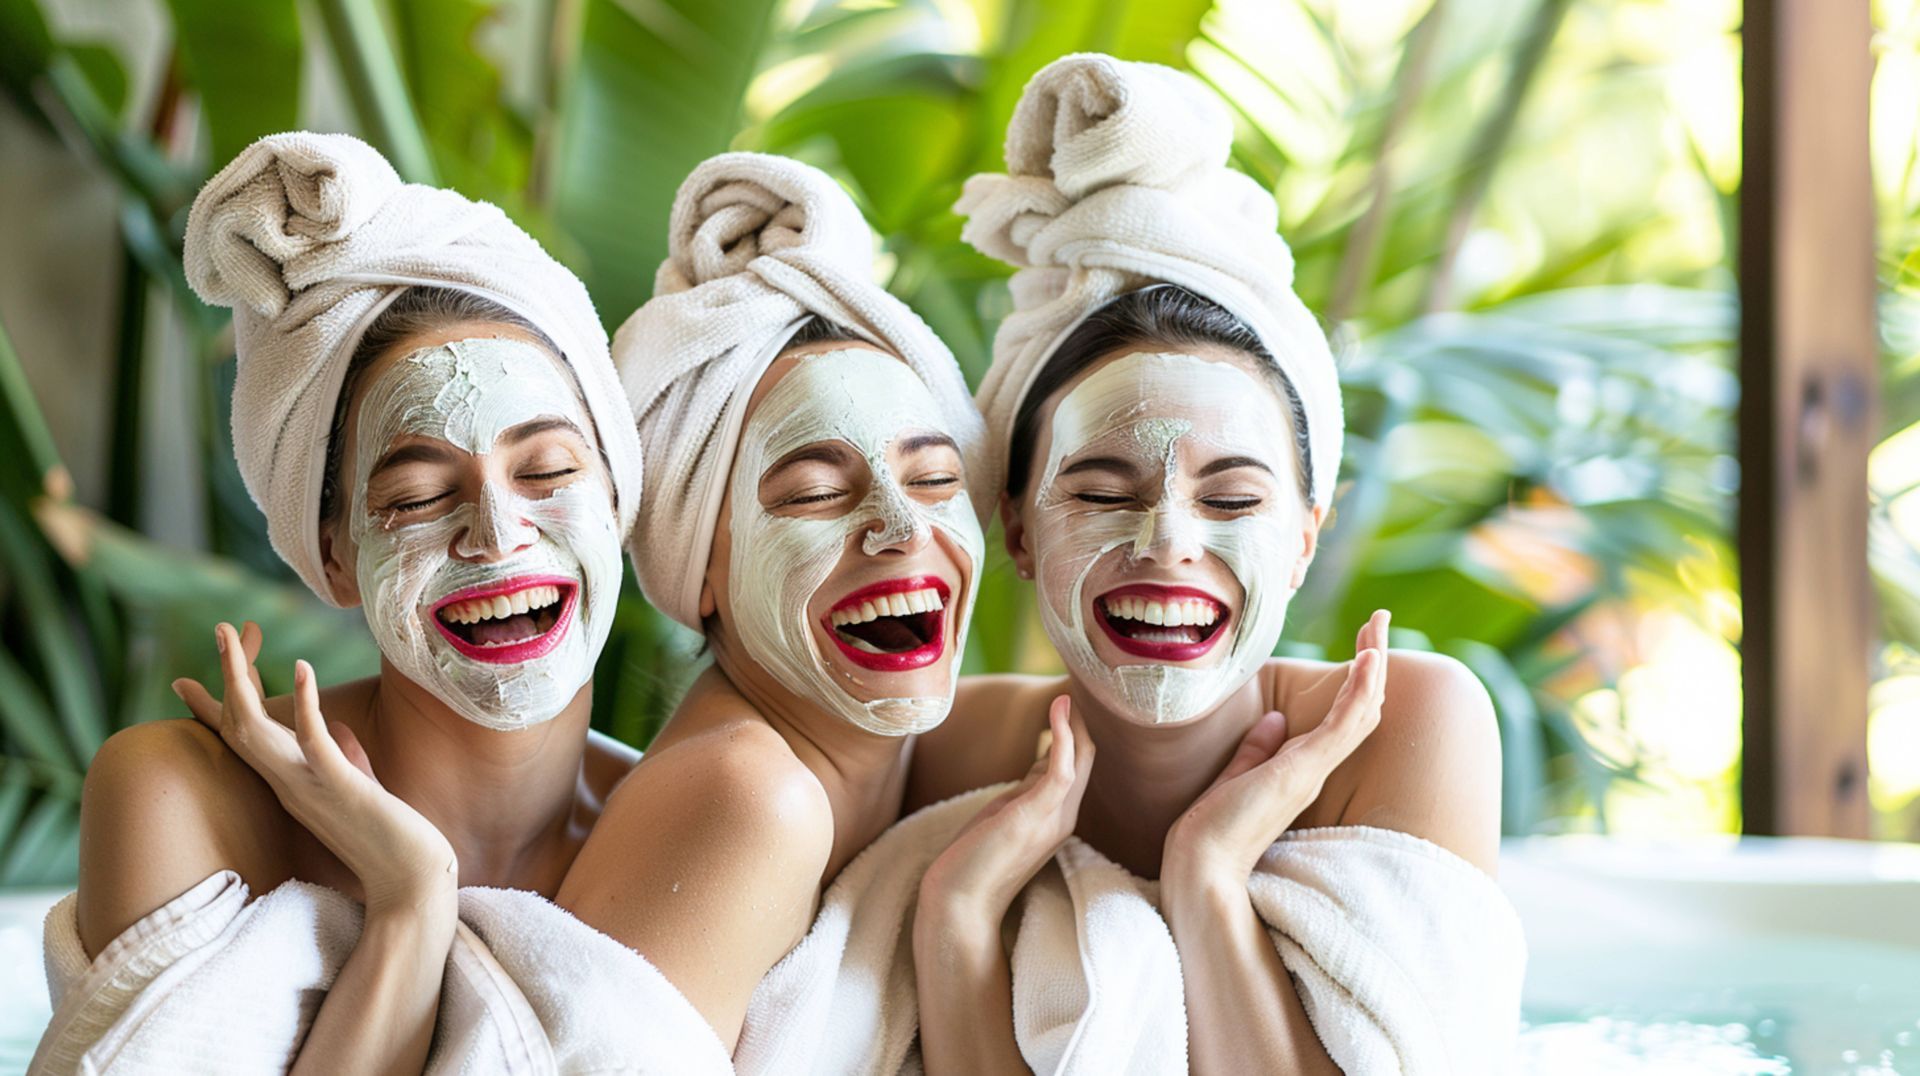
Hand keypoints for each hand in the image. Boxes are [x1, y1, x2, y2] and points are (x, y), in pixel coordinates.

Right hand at [173, 622, 457, 916]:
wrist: (410, 884)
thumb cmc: (390, 841)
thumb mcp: (360, 789)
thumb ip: (345, 760)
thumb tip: (337, 730)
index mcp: (291, 784)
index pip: (242, 741)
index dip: (214, 708)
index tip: (184, 680)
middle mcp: (289, 784)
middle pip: (240, 724)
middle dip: (229, 675)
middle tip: (222, 628)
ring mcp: (309, 785)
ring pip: (258, 728)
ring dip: (244, 679)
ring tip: (237, 635)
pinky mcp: (339, 785)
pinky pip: (313, 739)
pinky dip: (305, 701)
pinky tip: (303, 666)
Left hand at [919, 695, 1094, 924]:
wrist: (959, 903)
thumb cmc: (974, 860)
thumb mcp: (1008, 815)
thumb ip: (1028, 790)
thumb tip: (1043, 760)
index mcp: (1058, 817)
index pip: (1078, 766)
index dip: (1076, 730)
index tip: (1068, 698)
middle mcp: (1064, 816)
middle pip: (1088, 759)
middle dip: (1083, 721)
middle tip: (1076, 684)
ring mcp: (1053, 817)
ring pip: (1081, 760)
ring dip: (1077, 722)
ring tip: (1069, 691)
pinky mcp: (1034, 814)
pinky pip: (1061, 767)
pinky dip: (1064, 735)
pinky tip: (1059, 710)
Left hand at [1164, 610, 1389, 888]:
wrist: (1202, 868)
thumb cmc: (1212, 832)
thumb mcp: (1237, 779)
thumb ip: (1256, 750)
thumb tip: (1274, 721)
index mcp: (1300, 769)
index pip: (1340, 717)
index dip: (1354, 681)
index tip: (1360, 646)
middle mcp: (1315, 768)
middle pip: (1359, 708)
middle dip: (1371, 662)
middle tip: (1380, 620)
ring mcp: (1314, 769)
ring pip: (1360, 709)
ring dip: (1372, 663)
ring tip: (1380, 622)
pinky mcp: (1305, 770)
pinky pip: (1344, 722)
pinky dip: (1360, 688)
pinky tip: (1369, 658)